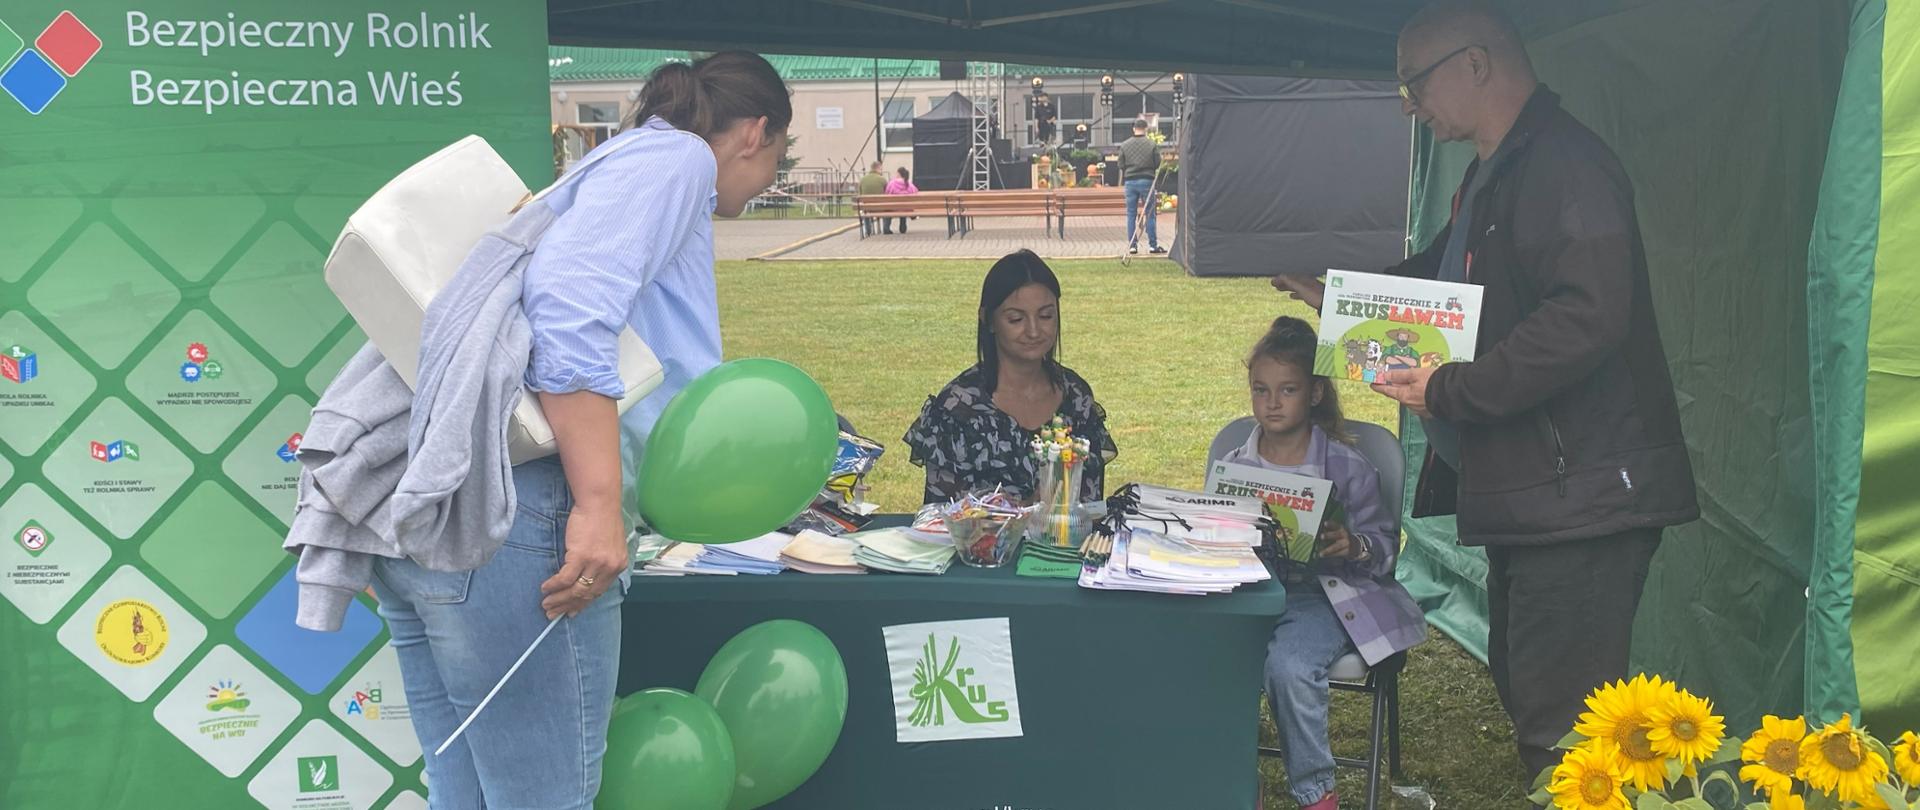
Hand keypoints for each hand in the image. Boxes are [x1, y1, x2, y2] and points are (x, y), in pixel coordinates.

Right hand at [540, 505, 626, 619]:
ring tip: (546, 605)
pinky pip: (565, 578)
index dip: (583, 604)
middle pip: (586, 594)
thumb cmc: (602, 518)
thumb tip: (588, 575)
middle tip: (553, 613)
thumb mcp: (610, 544)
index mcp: (617, 566)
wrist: (599, 501)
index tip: (572, 612)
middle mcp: (609, 568)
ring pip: (575, 590)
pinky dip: (554, 585)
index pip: (598, 591)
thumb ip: (603, 561)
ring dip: (559, 599)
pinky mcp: (581, 556)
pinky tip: (545, 588)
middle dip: (568, 606)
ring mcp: (596, 563)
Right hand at [1270, 274, 1326, 310]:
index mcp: (1303, 278)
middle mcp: (1307, 282)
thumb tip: (1280, 276)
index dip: (1280, 279)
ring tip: (1280, 289)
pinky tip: (1292, 296)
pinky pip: (1301, 292)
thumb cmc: (1315, 295)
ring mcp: (1310, 288)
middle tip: (1274, 285)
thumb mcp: (1301, 287)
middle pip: (1292, 281)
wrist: (1329, 303)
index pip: (1289, 277)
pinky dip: (1295, 293)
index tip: (1272, 282)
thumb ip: (1290, 282)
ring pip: (1296, 286)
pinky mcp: (1313, 296)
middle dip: (1283, 282)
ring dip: (1287, 287)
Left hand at [1316, 521, 1367, 561]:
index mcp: (1342, 529)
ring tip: (1321, 553)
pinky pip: (1338, 553)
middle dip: (1329, 535)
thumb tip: (1316, 534)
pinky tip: (1324, 556)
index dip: (1331, 524)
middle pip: (1336, 535)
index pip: (1336, 525)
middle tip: (1321, 536)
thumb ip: (1332, 532)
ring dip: (1328, 550)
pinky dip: (1330, 555)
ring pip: (1336, 547)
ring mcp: (1346, 544)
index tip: (1325, 523)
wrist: (1358, 545)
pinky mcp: (1347, 551)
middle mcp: (1345, 535)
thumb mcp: (1340, 532)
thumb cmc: (1344, 538)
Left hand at [1372, 365, 1436, 417]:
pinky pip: (1420, 402)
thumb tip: (1386, 375)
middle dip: (1394, 387)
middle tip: (1389, 381)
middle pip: (1399, 394)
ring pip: (1410, 398)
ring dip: (1408, 391)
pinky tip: (1424, 391)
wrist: (1455, 394)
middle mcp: (1411, 405)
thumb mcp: (1415, 374)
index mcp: (1404, 396)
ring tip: (1411, 383)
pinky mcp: (1430, 410)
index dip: (1379, 386)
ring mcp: (1421, 409)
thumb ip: (1399, 375)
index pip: (1387, 390)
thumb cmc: (1436, 383)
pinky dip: (1419, 396)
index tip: (1373, 384)